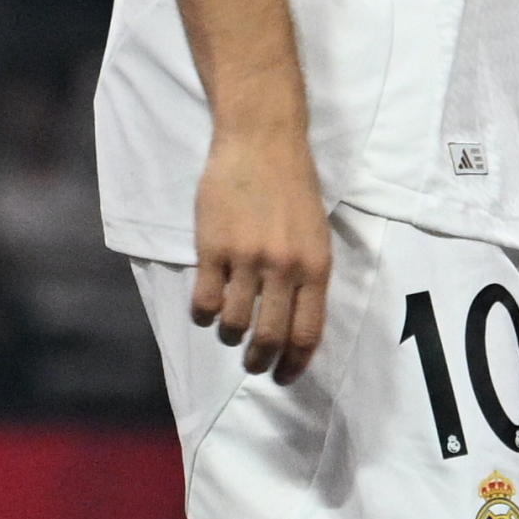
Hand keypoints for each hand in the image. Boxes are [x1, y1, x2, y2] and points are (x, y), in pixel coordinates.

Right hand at [188, 127, 334, 380]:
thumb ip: (309, 278)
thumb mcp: (316, 234)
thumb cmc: (293, 187)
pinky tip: (204, 310)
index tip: (283, 377)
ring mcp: (246, 258)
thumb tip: (297, 326)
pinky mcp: (212, 248)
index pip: (306, 333)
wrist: (262, 141)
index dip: (294, 364)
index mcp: (316, 267)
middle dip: (259, 361)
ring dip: (228, 336)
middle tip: (252, 365)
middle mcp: (284, 268)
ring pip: (232, 323)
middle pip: (269, 337)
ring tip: (228, 330)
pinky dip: (202, 316)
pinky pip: (203, 301)